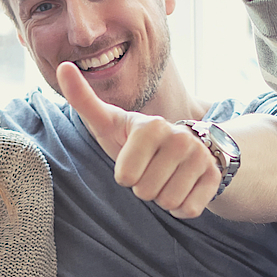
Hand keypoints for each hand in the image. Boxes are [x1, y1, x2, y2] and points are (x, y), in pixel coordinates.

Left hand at [56, 62, 221, 217]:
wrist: (182, 145)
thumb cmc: (134, 138)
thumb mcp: (109, 121)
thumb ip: (83, 98)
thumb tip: (62, 66)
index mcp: (152, 126)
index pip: (126, 177)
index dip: (124, 175)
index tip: (131, 159)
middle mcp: (181, 138)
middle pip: (146, 192)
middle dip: (144, 187)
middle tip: (150, 169)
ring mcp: (201, 157)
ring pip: (169, 201)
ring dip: (162, 196)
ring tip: (165, 176)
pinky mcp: (214, 176)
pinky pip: (189, 209)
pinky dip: (181, 206)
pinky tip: (182, 186)